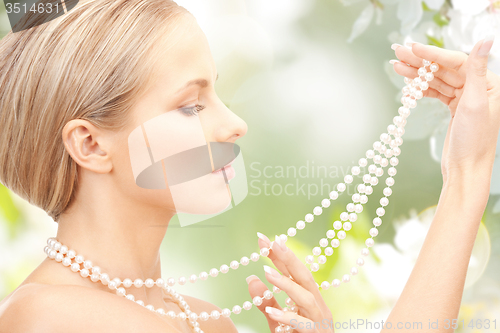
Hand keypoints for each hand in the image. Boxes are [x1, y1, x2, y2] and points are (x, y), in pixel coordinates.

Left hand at [246, 233, 333, 332]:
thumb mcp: (278, 323)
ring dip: (286, 284)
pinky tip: (270, 311)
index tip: (263, 239)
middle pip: (306, 277)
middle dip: (289, 258)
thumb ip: (267, 303)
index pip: (295, 272)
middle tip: (272, 242)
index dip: (280, 255)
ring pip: (307, 298)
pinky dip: (287, 317)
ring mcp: (319, 322)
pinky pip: (303, 325)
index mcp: (310, 300)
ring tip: (266, 272)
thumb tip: (251, 278)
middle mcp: (318, 307)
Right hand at [391, 38, 499, 183]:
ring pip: (437, 79)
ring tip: (396, 67)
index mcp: (488, 83)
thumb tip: (487, 39)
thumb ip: (477, 70)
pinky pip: (435, 92)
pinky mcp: (454, 108)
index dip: (433, 53)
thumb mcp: (475, 103)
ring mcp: (465, 98)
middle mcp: (478, 87)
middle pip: (444, 68)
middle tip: (397, 52)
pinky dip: (421, 88)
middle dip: (419, 61)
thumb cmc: (474, 141)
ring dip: (416, 73)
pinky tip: (407, 86)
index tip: (412, 48)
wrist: (466, 169)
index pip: (457, 61)